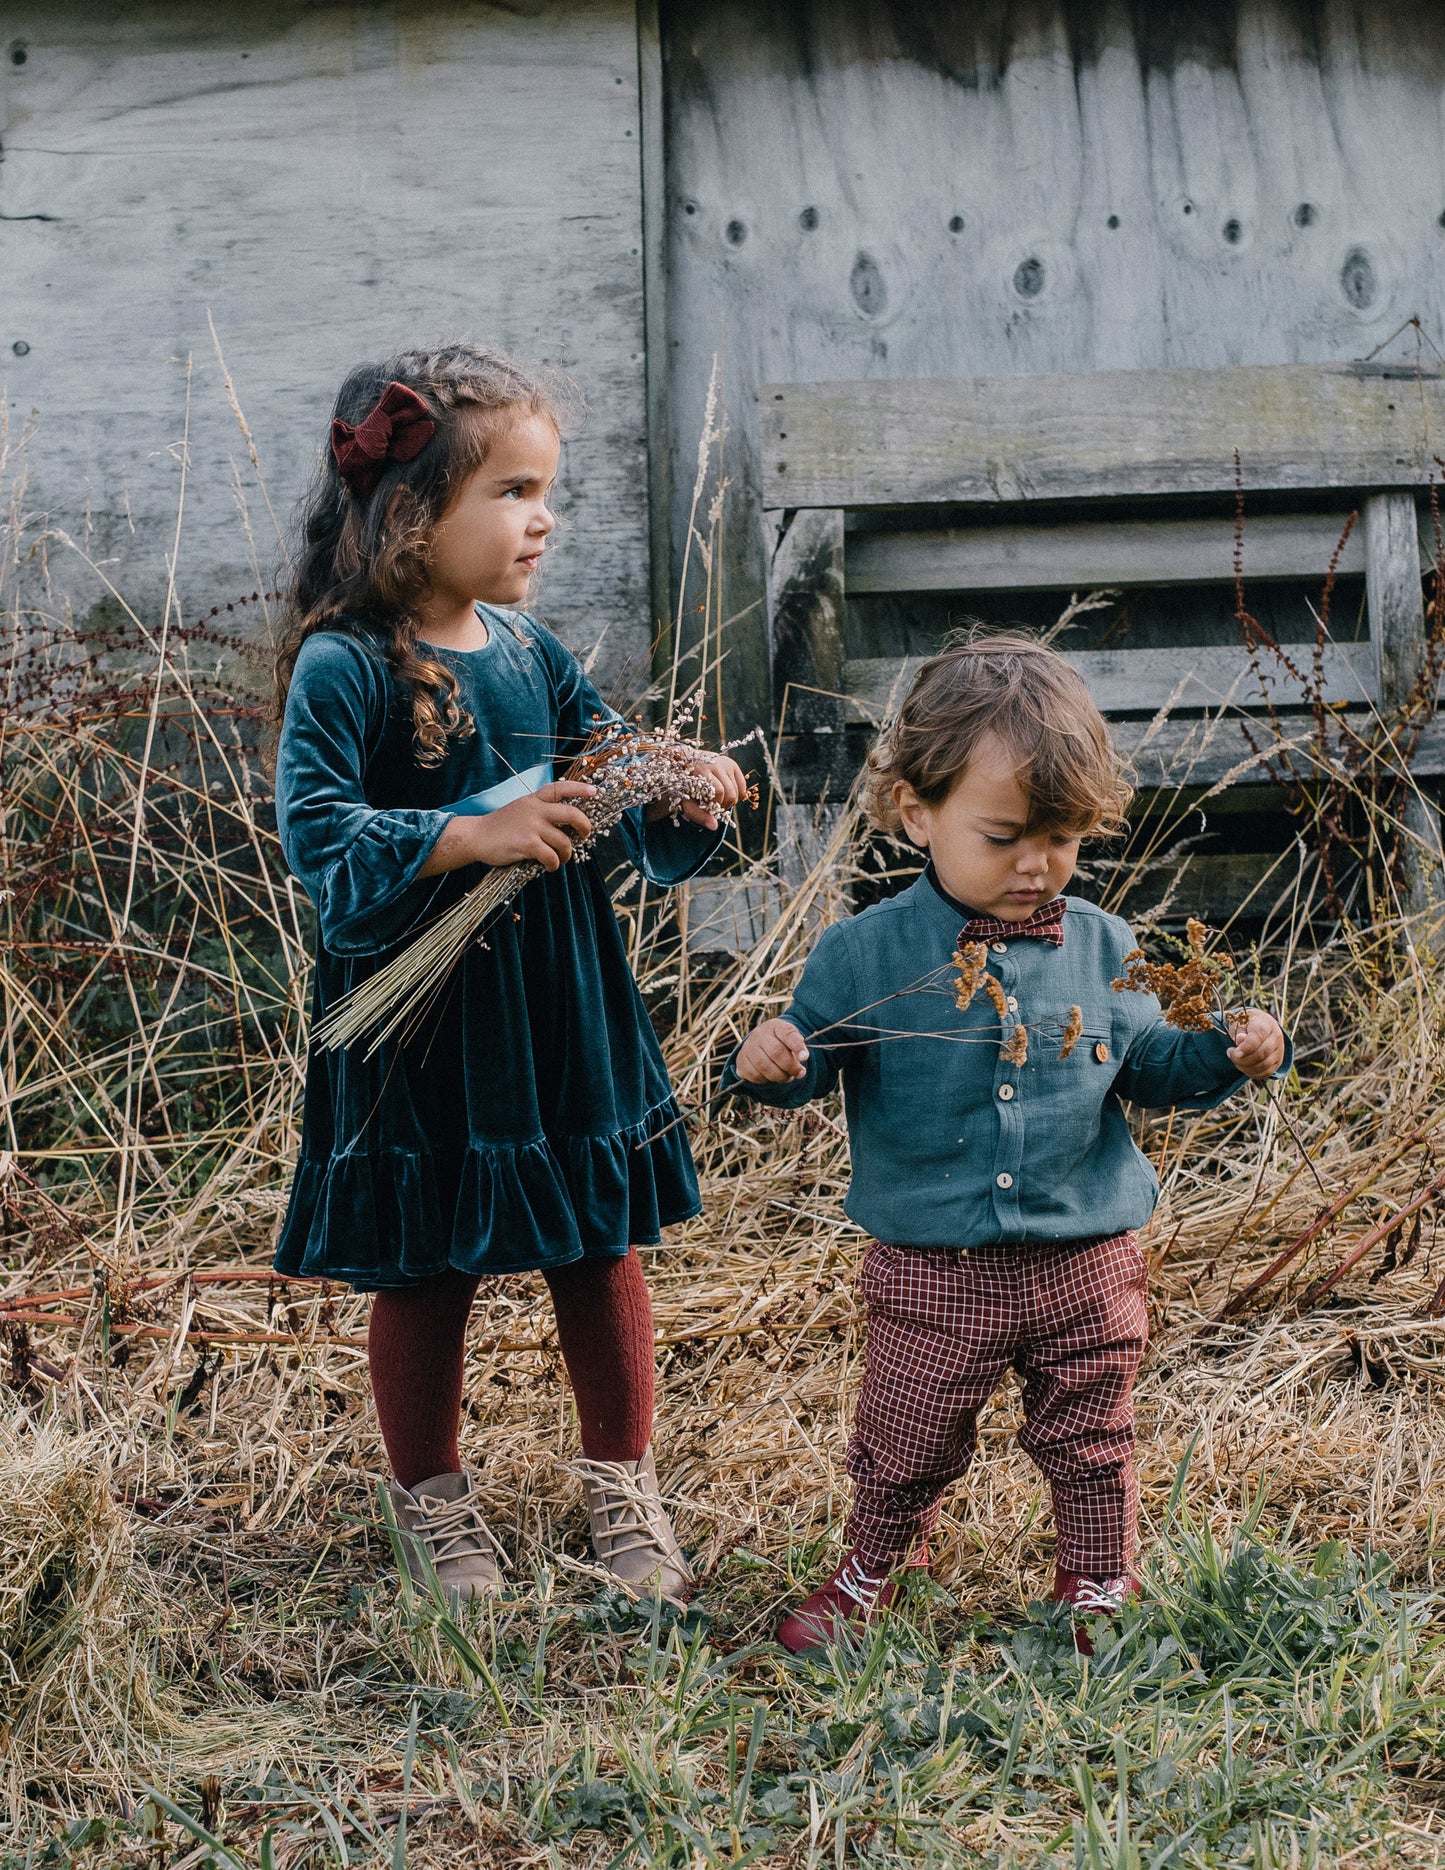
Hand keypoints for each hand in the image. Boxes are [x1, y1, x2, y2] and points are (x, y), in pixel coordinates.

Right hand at [420, 781, 596, 876]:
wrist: (476, 836)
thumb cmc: (500, 827)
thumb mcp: (521, 809)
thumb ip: (540, 811)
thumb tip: (566, 825)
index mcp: (534, 799)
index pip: (560, 788)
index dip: (579, 789)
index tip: (594, 792)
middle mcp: (535, 809)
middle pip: (572, 814)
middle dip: (585, 826)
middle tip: (586, 835)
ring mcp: (532, 826)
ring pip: (564, 841)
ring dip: (567, 854)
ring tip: (561, 859)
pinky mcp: (527, 843)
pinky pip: (552, 857)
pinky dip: (554, 864)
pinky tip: (550, 866)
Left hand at [647, 754, 749, 830]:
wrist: (684, 763)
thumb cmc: (684, 786)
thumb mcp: (686, 801)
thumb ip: (698, 814)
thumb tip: (714, 827)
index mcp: (702, 769)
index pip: (718, 791)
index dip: (715, 804)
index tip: (707, 808)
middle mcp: (716, 763)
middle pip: (730, 792)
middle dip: (724, 805)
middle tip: (714, 808)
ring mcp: (726, 763)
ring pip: (737, 791)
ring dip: (729, 802)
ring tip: (717, 802)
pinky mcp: (732, 765)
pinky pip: (742, 786)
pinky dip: (737, 796)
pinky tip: (725, 796)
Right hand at [735, 1017, 809, 1083]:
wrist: (760, 1045)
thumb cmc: (781, 1043)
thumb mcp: (792, 1040)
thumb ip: (799, 1046)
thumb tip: (803, 1056)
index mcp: (775, 1026)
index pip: (787, 1033)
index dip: (797, 1046)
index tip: (805, 1057)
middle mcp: (759, 1034)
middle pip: (776, 1052)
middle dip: (791, 1066)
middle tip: (800, 1073)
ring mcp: (748, 1047)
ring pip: (764, 1066)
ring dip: (780, 1076)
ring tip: (788, 1077)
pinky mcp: (741, 1060)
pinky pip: (754, 1075)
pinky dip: (766, 1080)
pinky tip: (772, 1077)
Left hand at [1227, 1009, 1286, 1079]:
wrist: (1259, 1025)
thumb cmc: (1246, 1024)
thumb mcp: (1239, 1022)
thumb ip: (1239, 1031)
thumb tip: (1240, 1039)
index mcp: (1267, 1024)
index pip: (1258, 1037)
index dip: (1245, 1047)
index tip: (1233, 1051)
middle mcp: (1276, 1037)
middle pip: (1261, 1054)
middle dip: (1242, 1059)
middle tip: (1230, 1054)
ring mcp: (1279, 1051)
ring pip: (1263, 1065)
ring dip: (1245, 1067)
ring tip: (1235, 1059)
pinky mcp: (1277, 1062)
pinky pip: (1265, 1073)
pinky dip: (1252, 1073)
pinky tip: (1242, 1066)